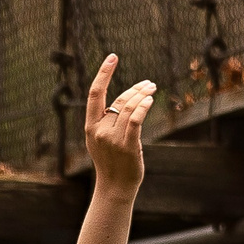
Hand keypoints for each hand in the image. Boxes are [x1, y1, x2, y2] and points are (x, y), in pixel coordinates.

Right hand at [83, 55, 154, 195]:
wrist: (115, 186)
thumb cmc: (111, 162)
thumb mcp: (102, 140)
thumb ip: (108, 121)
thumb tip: (127, 100)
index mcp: (91, 127)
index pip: (95, 94)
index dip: (103, 74)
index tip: (112, 57)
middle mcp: (99, 131)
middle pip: (119, 100)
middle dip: (136, 89)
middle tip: (149, 84)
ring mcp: (113, 139)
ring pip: (129, 108)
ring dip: (143, 95)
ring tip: (152, 89)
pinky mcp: (127, 146)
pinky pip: (135, 120)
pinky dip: (143, 107)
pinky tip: (150, 100)